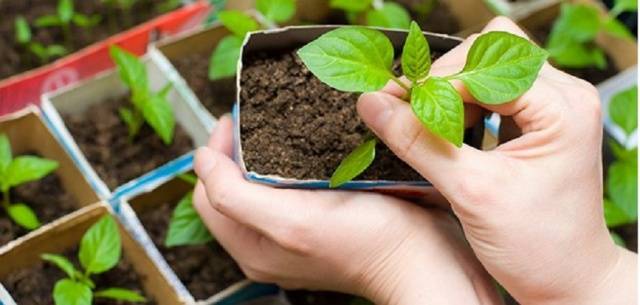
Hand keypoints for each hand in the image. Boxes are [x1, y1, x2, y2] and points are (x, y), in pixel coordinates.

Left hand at [193, 115, 502, 304]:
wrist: (422, 258)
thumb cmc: (366, 243)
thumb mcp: (291, 222)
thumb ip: (233, 196)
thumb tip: (200, 160)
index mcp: (250, 244)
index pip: (208, 190)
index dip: (216, 151)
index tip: (236, 119)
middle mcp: (266, 242)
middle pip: (230, 186)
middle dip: (237, 147)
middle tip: (256, 116)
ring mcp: (293, 233)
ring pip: (259, 184)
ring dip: (263, 151)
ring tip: (278, 125)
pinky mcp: (319, 221)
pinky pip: (288, 186)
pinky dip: (289, 161)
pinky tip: (307, 145)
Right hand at [357, 17, 636, 304]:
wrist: (566, 280)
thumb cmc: (538, 246)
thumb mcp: (471, 192)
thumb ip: (419, 143)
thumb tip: (373, 105)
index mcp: (561, 108)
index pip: (482, 67)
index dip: (432, 81)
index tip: (390, 100)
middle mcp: (562, 97)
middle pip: (486, 53)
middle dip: (441, 80)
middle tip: (405, 110)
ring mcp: (550, 107)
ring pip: (484, 69)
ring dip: (447, 92)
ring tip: (424, 125)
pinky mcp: (536, 122)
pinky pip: (489, 92)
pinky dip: (458, 105)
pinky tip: (444, 131)